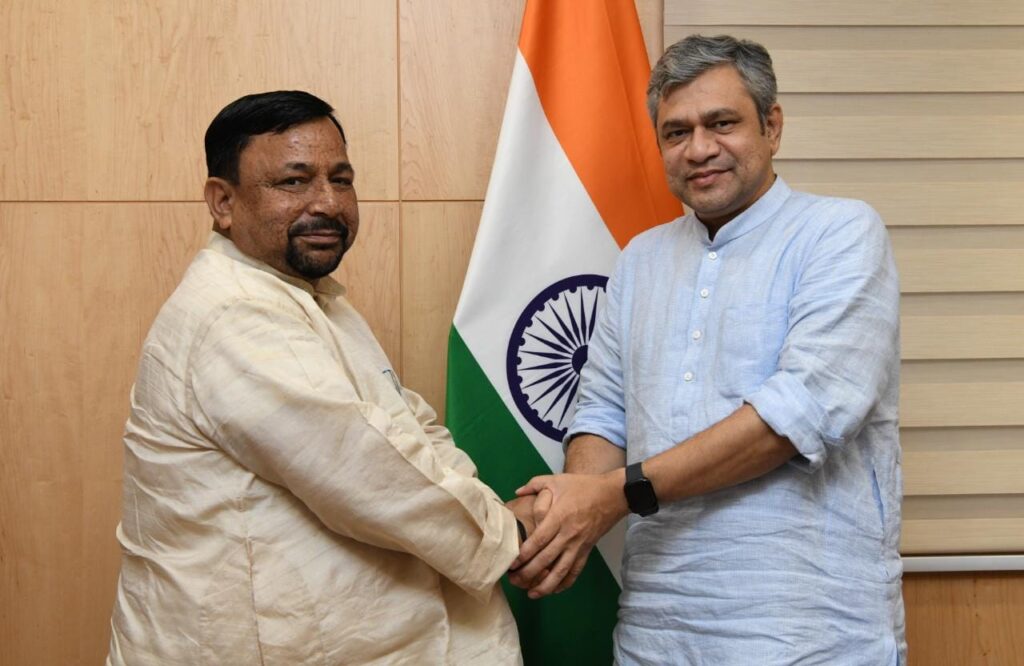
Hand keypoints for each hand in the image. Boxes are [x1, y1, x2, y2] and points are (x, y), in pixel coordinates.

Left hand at [508, 469, 627, 597]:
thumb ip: (534, 484)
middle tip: (513, 580)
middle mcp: (568, 534)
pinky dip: (565, 583)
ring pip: (561, 571)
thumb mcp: (557, 479)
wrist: (613, 495)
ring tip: (531, 593)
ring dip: (545, 585)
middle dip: (528, 573)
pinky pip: (575, 571)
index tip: (511, 563)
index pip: (538, 540)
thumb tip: (517, 492)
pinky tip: (554, 590)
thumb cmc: (583, 487)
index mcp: (559, 517)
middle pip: (546, 559)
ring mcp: (578, 545)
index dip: (524, 554)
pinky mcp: (587, 551)